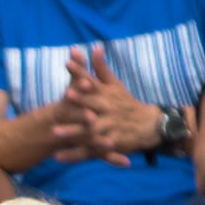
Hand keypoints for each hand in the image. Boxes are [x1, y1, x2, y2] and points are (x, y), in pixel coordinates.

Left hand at [53, 44, 159, 165]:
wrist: (150, 125)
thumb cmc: (126, 104)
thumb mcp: (115, 85)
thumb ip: (101, 68)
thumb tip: (94, 47)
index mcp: (106, 95)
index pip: (92, 81)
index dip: (80, 72)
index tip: (68, 62)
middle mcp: (108, 110)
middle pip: (92, 104)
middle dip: (80, 100)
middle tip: (65, 96)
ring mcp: (108, 128)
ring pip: (89, 130)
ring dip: (73, 131)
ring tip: (54, 131)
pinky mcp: (108, 144)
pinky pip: (89, 151)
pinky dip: (74, 155)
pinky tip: (57, 157)